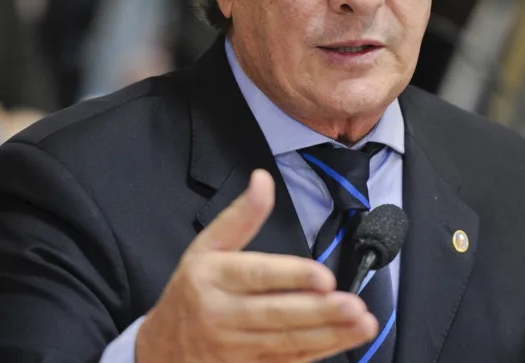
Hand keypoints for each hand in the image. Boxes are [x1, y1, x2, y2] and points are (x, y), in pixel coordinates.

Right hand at [135, 170, 377, 362]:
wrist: (162, 348)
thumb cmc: (191, 290)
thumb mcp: (206, 246)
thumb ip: (241, 216)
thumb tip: (263, 179)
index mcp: (213, 278)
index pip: (256, 277)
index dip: (292, 277)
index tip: (323, 276)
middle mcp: (224, 314)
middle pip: (276, 315)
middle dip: (318, 312)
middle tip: (354, 305)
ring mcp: (236, 348)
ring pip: (286, 342)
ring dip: (329, 335)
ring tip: (362, 324)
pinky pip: (288, 361)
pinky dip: (319, 352)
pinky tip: (345, 340)